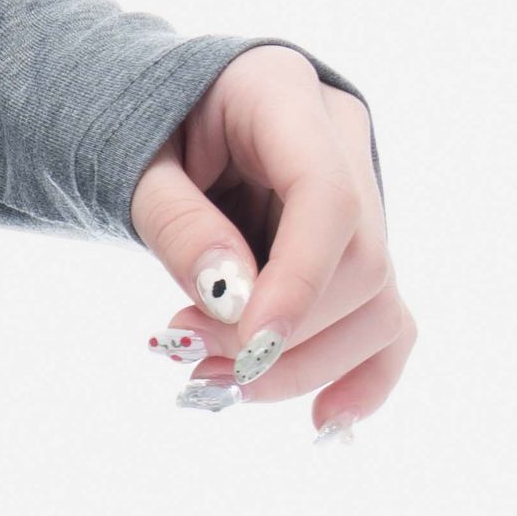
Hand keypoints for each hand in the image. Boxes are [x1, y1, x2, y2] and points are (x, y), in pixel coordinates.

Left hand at [128, 44, 410, 435]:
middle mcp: (340, 141)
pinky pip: (384, 318)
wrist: (142, 121)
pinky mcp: (355, 248)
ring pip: (378, 303)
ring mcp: (360, 195)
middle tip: (184, 353)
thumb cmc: (131, 130)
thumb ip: (176, 223)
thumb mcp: (131, 164)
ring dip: (300, 363)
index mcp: (284, 93)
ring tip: (206, 374)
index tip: (248, 347)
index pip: (328, 199)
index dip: (299, 282)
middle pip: (360, 262)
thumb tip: (229, 301)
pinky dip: (359, 375)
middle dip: (280, 333)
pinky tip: (323, 421)